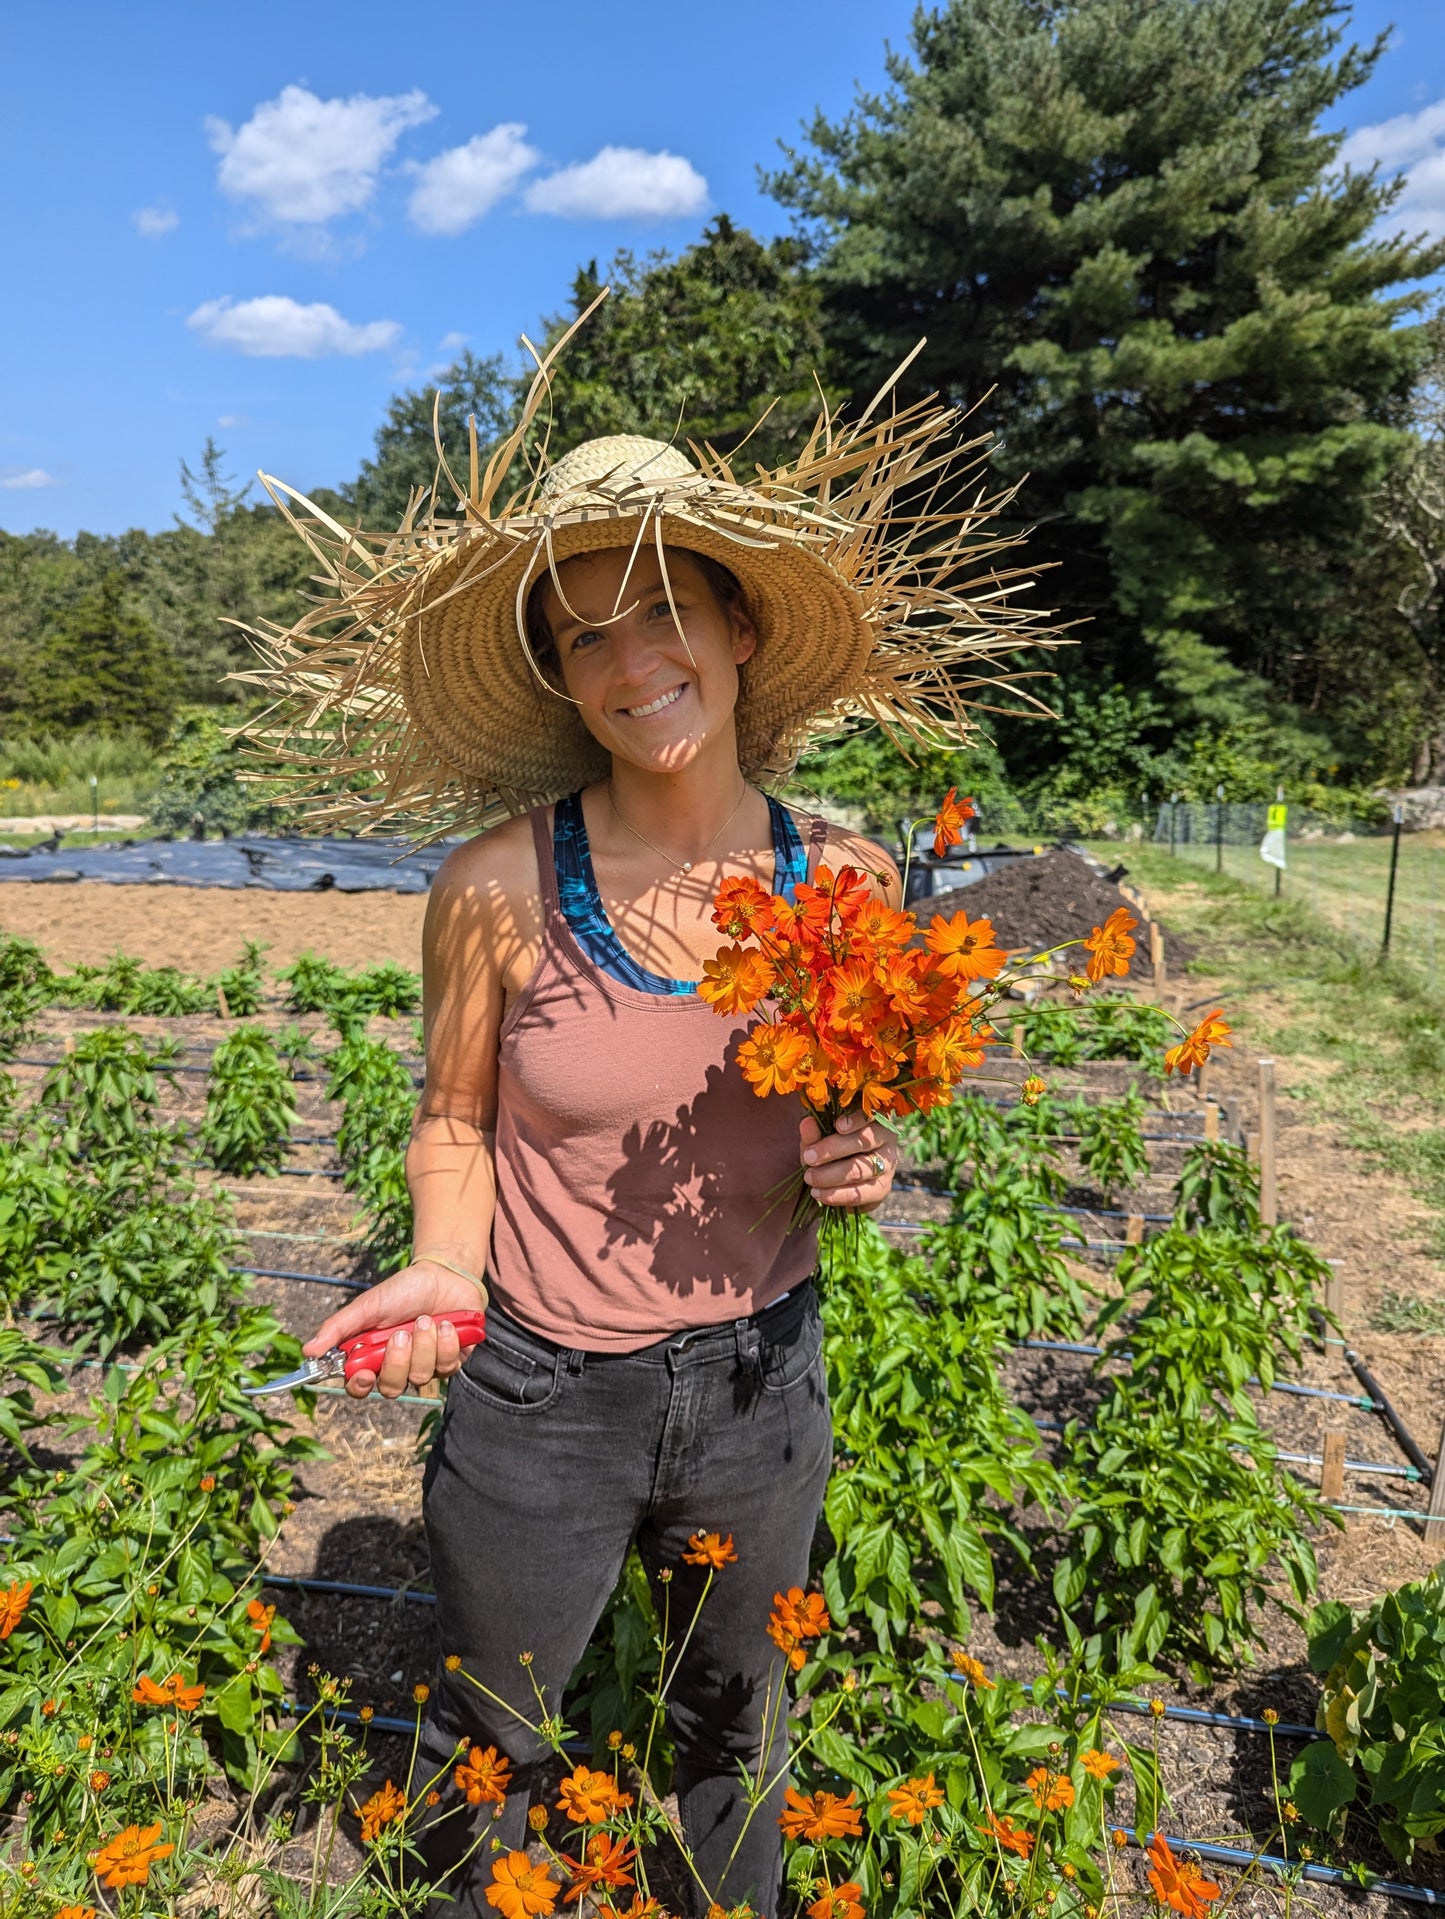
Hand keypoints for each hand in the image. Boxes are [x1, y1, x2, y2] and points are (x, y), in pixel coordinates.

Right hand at [303, 1260, 485, 1399]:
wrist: (444, 1275)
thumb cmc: (402, 1291)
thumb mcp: (367, 1306)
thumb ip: (339, 1328)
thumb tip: (308, 1351)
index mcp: (373, 1357)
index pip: (360, 1387)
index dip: (360, 1386)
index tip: (364, 1373)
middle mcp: (398, 1368)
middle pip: (391, 1387)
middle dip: (397, 1360)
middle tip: (401, 1333)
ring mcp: (426, 1367)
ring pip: (421, 1377)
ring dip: (424, 1345)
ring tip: (427, 1319)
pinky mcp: (451, 1362)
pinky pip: (448, 1366)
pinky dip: (446, 1343)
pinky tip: (447, 1325)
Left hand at [799, 1109, 897, 1211]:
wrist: (841, 1177)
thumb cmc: (832, 1149)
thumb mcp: (820, 1138)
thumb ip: (815, 1133)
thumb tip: (807, 1123)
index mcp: (873, 1119)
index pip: (871, 1116)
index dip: (856, 1120)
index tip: (837, 1125)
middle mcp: (886, 1141)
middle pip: (863, 1143)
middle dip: (832, 1150)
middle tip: (808, 1157)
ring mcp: (888, 1166)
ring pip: (860, 1170)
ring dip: (830, 1176)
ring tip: (810, 1178)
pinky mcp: (883, 1188)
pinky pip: (861, 1194)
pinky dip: (837, 1195)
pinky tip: (819, 1193)